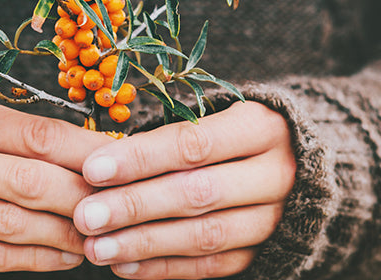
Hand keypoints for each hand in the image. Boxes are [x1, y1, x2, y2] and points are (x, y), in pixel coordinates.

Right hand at [0, 90, 114, 278]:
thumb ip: (20, 134)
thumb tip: (97, 152)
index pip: (33, 134)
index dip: (85, 152)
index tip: (120, 165)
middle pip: (26, 181)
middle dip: (81, 197)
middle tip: (116, 206)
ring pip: (10, 224)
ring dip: (63, 233)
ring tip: (96, 234)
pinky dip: (34, 258)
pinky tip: (63, 255)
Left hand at [73, 101, 295, 278]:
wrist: (294, 162)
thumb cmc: (230, 132)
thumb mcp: (212, 116)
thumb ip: (164, 137)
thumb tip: (100, 163)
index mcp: (260, 127)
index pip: (192, 144)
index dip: (140, 158)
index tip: (93, 169)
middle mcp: (276, 173)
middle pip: (198, 193)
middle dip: (136, 205)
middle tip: (87, 215)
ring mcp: (274, 217)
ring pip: (204, 235)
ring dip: (144, 243)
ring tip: (97, 247)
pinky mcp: (264, 251)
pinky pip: (211, 265)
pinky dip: (164, 267)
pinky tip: (124, 265)